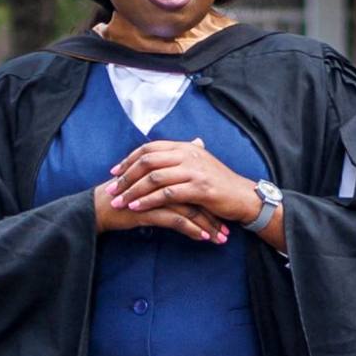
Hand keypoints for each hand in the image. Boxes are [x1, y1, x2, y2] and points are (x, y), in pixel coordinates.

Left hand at [97, 138, 263, 244]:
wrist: (244, 196)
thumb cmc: (219, 184)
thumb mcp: (199, 164)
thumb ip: (179, 158)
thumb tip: (158, 155)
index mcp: (185, 147)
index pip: (149, 148)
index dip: (129, 159)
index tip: (114, 172)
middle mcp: (188, 154)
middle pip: (147, 161)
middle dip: (126, 176)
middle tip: (111, 190)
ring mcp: (194, 170)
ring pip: (154, 177)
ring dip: (133, 191)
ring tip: (120, 202)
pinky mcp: (199, 188)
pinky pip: (167, 194)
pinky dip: (149, 201)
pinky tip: (137, 208)